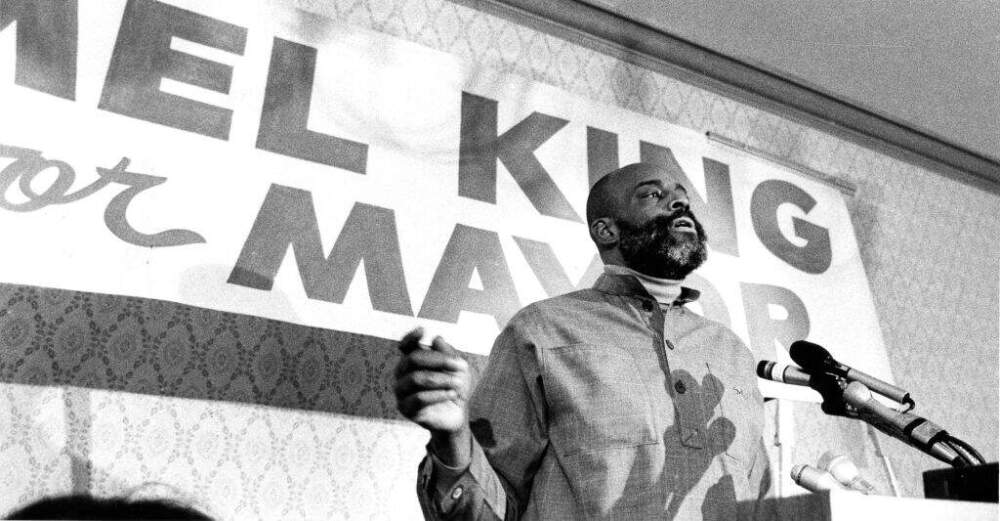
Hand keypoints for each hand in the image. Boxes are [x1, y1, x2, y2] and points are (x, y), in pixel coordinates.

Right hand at [394, 328, 472, 466]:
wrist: (457, 415)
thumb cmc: (455, 387)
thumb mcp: (458, 368)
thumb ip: (447, 353)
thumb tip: (436, 339)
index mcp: (413, 361)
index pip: (405, 346)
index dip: (411, 337)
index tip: (424, 330)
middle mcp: (402, 374)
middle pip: (413, 359)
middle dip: (439, 360)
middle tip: (461, 365)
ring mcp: (401, 391)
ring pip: (416, 378)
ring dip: (441, 379)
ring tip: (458, 383)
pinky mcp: (405, 408)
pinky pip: (418, 398)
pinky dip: (439, 394)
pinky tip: (453, 394)